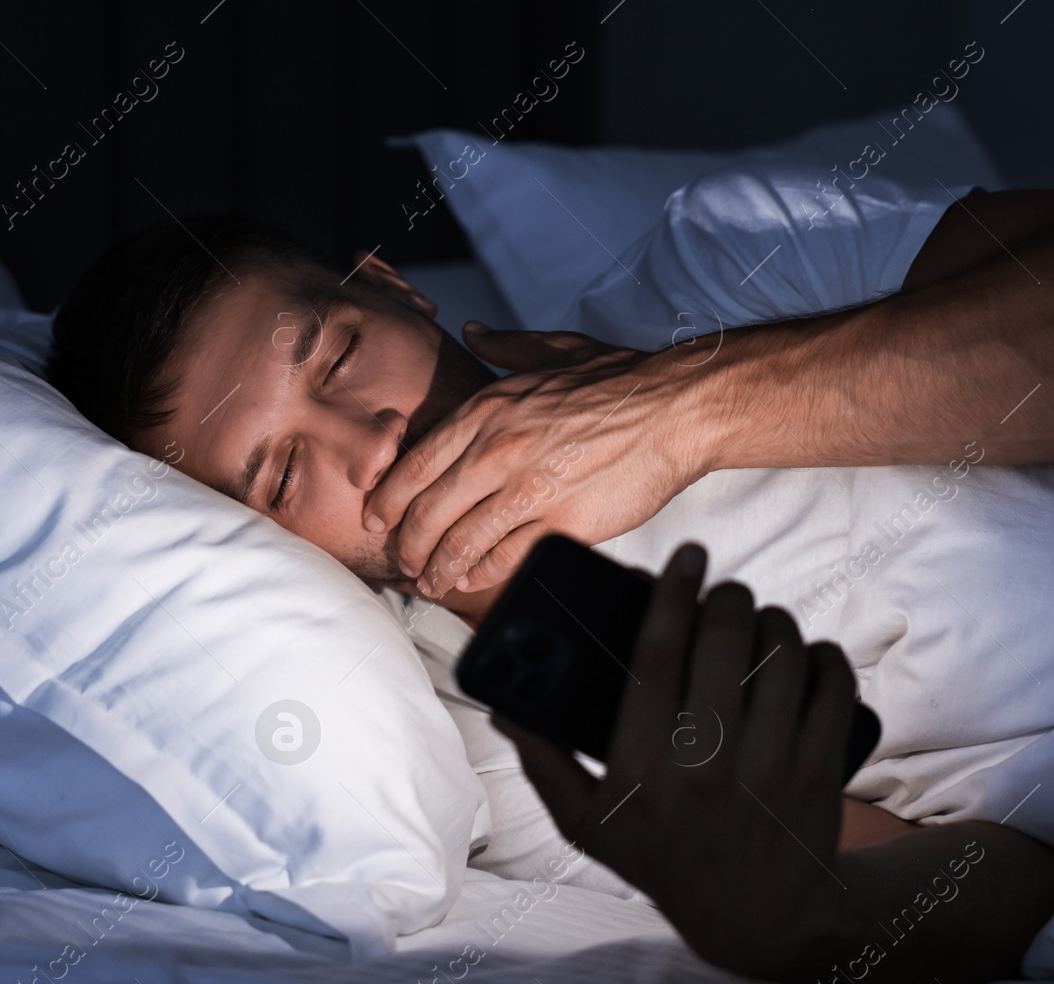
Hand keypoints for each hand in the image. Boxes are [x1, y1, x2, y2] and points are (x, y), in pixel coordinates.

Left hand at [364, 325, 704, 596]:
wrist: (675, 408)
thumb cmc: (619, 380)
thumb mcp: (554, 351)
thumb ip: (506, 346)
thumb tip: (473, 330)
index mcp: (487, 411)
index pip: (416, 465)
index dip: (389, 500)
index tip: (378, 520)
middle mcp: (498, 450)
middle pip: (428, 511)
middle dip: (408, 544)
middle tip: (404, 561)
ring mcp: (528, 489)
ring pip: (460, 541)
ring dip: (437, 568)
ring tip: (430, 582)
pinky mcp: (562, 522)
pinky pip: (504, 558)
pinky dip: (480, 573)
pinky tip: (471, 579)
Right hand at [492, 542, 858, 980]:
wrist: (762, 919)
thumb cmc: (664, 858)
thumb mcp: (588, 824)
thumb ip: (542, 763)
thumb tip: (502, 704)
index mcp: (639, 770)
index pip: (653, 656)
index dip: (668, 593)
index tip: (684, 555)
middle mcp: (703, 768)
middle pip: (723, 640)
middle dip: (728, 597)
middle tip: (724, 592)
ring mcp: (768, 770)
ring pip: (781, 653)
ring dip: (775, 621)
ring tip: (761, 625)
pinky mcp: (821, 772)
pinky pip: (831, 683)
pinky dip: (822, 656)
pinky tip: (806, 656)